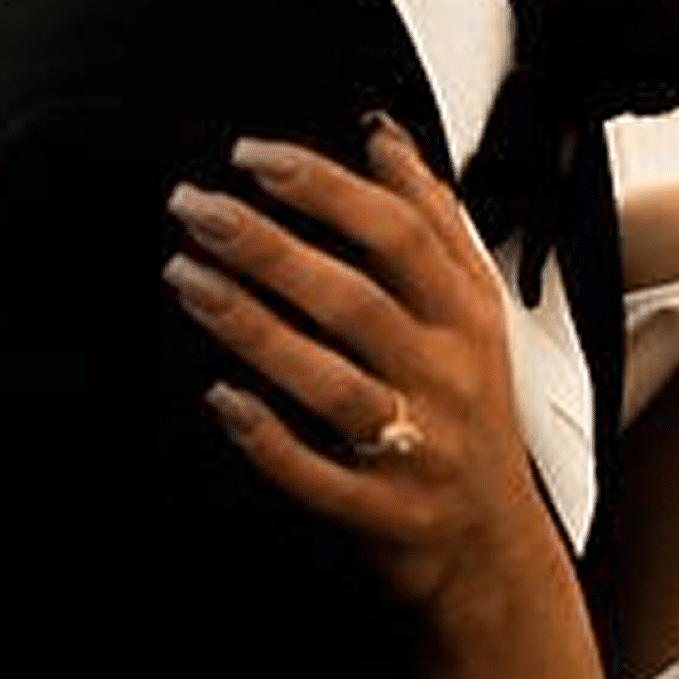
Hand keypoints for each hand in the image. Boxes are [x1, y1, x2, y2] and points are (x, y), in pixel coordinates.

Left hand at [163, 113, 538, 613]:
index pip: (402, 232)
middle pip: (356, 297)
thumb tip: (382, 135)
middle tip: (195, 206)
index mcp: (468, 316)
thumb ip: (433, 219)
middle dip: (270, 245)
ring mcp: (419, 445)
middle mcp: (449, 374)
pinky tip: (218, 398)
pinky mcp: (385, 511)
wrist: (492, 543)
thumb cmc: (471, 410)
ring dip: (253, 327)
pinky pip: (318, 475)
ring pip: (332, 380)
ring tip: (185, 278)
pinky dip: (268, 436)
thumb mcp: (474, 308)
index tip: (256, 156)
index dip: (327, 188)